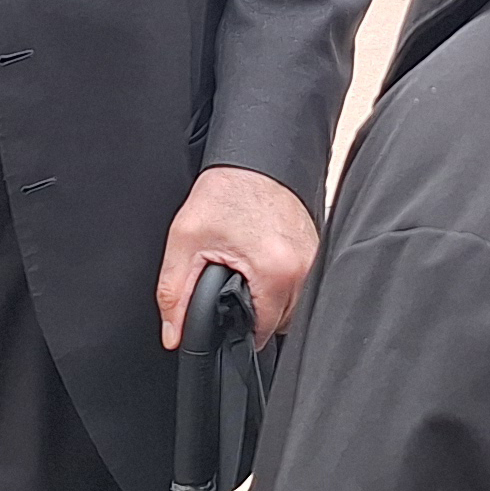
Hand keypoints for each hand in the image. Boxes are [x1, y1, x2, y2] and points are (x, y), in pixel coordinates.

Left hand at [159, 164, 319, 345]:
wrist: (253, 156)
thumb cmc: (225, 191)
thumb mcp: (185, 242)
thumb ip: (174, 294)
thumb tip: (174, 334)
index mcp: (276, 270)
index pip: (263, 332)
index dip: (238, 333)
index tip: (224, 321)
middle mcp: (303, 267)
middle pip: (282, 322)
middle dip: (255, 318)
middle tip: (231, 293)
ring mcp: (314, 257)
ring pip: (294, 306)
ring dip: (270, 302)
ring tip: (246, 279)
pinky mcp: (316, 248)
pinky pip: (301, 284)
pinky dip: (280, 284)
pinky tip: (260, 266)